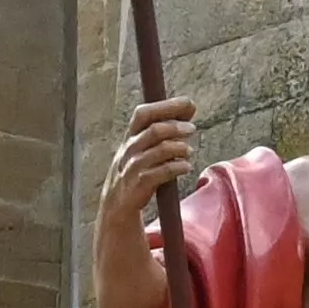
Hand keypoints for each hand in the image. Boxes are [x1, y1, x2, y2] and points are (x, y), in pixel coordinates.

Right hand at [98, 94, 200, 235]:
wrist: (116, 204)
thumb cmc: (136, 170)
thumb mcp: (142, 147)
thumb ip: (163, 129)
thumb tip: (189, 108)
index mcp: (131, 136)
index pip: (144, 113)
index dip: (167, 106)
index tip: (189, 104)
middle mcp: (130, 148)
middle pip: (154, 130)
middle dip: (175, 126)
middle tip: (192, 129)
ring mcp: (134, 166)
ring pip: (159, 150)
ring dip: (179, 147)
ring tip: (189, 151)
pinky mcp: (140, 184)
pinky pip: (162, 172)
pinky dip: (177, 167)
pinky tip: (186, 167)